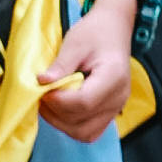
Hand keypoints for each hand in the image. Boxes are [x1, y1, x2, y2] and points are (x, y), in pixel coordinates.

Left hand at [36, 0, 136, 144]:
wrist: (114, 29)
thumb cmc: (96, 32)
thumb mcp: (75, 43)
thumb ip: (60, 65)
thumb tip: (42, 82)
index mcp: (114, 76)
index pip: (84, 102)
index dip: (58, 100)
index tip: (43, 89)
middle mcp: (119, 97)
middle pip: (82, 121)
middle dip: (56, 112)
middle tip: (42, 95)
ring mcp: (116, 107)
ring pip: (84, 133)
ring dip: (61, 123)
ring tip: (50, 103)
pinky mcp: (110, 112)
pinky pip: (90, 131)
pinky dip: (72, 126)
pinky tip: (61, 110)